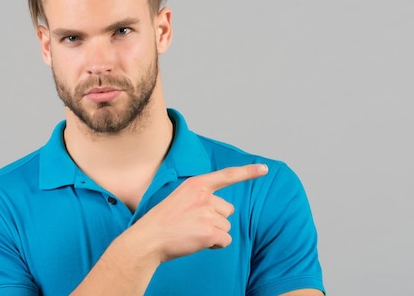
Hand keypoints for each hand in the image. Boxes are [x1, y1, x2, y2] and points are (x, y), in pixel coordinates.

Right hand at [131, 164, 268, 262]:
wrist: (148, 239)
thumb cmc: (163, 221)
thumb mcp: (180, 198)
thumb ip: (200, 197)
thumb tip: (224, 209)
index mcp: (196, 184)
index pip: (228, 175)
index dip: (248, 172)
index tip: (264, 169)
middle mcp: (204, 196)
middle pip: (227, 210)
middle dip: (216, 219)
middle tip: (192, 224)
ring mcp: (208, 214)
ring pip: (226, 226)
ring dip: (214, 233)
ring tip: (192, 233)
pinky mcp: (210, 232)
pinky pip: (225, 240)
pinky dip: (215, 245)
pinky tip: (197, 242)